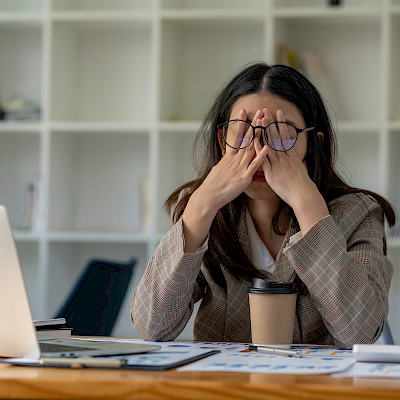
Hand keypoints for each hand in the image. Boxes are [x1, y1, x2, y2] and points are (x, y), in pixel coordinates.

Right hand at [182, 108, 267, 252]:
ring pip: (251, 148)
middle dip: (253, 124)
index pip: (235, 136)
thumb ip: (226, 162)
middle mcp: (234, 160)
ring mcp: (240, 168)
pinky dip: (261, 156)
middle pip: (245, 139)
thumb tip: (227, 157)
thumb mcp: (219, 169)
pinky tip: (268, 147)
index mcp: (229, 157)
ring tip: (265, 123)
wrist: (208, 196)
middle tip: (259, 111)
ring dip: (259, 135)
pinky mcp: (244, 177)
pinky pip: (254, 166)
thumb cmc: (213, 185)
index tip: (244, 111)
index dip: (240, 123)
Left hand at [254, 108, 328, 232]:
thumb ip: (294, 160)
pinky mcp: (272, 173)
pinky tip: (255, 140)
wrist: (303, 195)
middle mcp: (284, 157)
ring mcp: (278, 164)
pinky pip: (264, 159)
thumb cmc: (301, 185)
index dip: (280, 124)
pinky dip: (259, 149)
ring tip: (260, 119)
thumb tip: (292, 155)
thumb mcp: (300, 168)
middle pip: (277, 136)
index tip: (278, 113)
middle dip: (271, 122)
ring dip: (265, 131)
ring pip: (270, 144)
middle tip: (266, 110)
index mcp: (291, 155)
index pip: (285, 135)